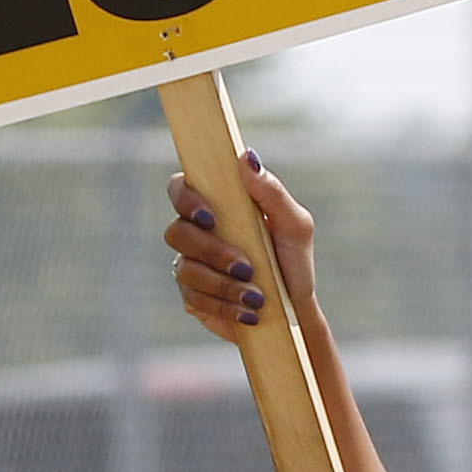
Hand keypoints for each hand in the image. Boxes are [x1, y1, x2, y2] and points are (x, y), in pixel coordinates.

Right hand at [165, 149, 317, 340]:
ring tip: (257, 298)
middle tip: (247, 268)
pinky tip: (248, 313)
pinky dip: (225, 307)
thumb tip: (247, 158)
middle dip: (213, 252)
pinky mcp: (193, 296)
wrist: (294, 311)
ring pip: (185, 269)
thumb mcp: (295, 226)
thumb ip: (272, 192)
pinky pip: (194, 299)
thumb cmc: (293, 261)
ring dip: (224, 284)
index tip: (211, 218)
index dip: (186, 200)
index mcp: (217, 205)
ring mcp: (191, 264)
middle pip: (176, 232)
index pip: (179, 188)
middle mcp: (197, 232)